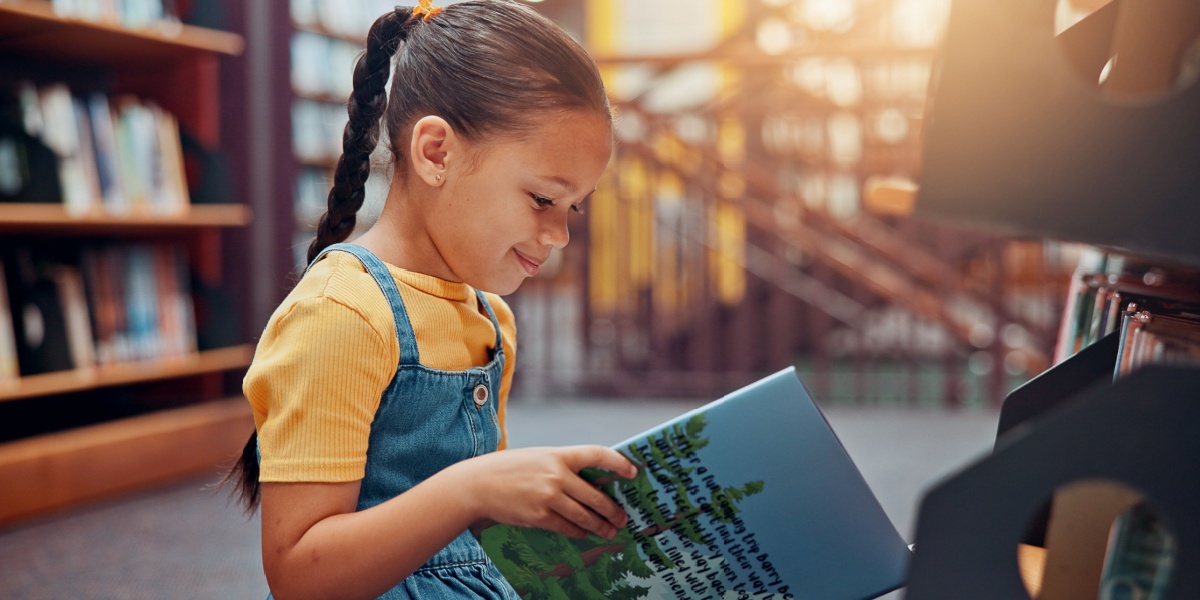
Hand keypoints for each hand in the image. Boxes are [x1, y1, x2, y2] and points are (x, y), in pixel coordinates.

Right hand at [450, 446, 636, 539]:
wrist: (477, 485)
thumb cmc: (509, 469)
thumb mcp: (538, 458)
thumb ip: (562, 467)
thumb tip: (590, 485)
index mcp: (558, 455)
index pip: (598, 454)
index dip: (619, 463)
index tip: (633, 472)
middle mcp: (557, 475)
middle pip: (596, 495)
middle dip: (613, 509)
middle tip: (623, 518)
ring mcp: (549, 497)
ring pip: (584, 516)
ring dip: (601, 525)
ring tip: (610, 531)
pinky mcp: (539, 517)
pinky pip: (567, 528)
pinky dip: (579, 532)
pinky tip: (585, 534)